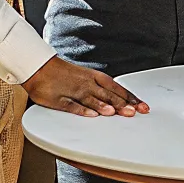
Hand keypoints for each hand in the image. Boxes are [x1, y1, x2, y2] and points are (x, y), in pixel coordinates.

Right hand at [23, 57, 149, 117]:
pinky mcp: (60, 99)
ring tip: (115, 113)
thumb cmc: (64, 73)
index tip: (143, 106)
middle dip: (122, 103)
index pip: (116, 88)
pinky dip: (82, 110)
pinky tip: (91, 116)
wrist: (40, 66)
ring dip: (104, 106)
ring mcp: (73, 91)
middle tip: (135, 112)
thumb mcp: (86, 77)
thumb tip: (118, 99)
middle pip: (107, 94)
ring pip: (91, 99)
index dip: (130, 97)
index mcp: (94, 77)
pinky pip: (72, 106)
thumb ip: (101, 89)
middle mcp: (86, 84)